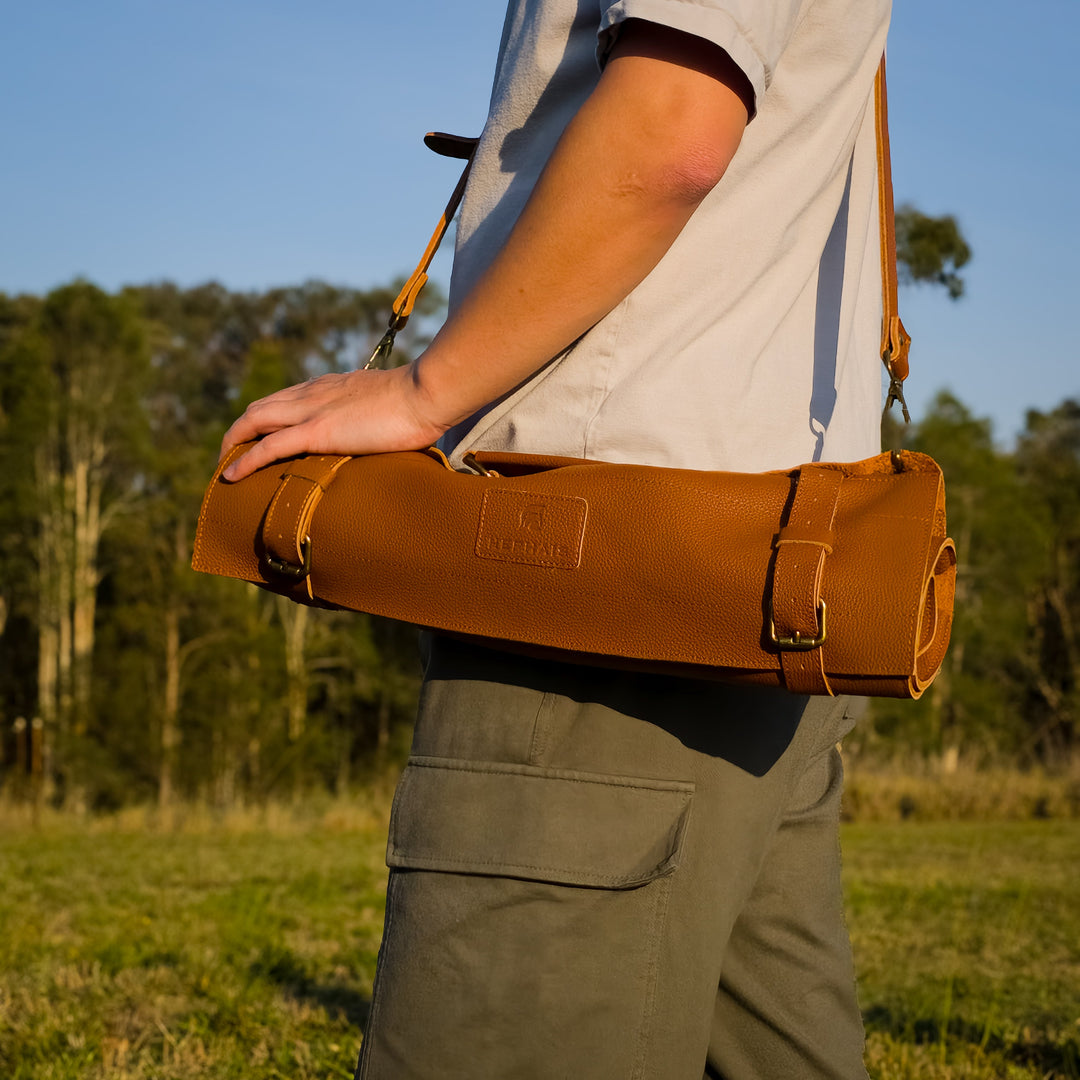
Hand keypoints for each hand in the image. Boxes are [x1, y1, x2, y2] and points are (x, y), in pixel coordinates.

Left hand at [218, 363, 448, 481]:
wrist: (426, 393)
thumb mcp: (392, 406)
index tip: (261, 437)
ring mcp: (312, 411)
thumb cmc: (422, 403)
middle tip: (231, 455)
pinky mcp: (317, 431)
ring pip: (255, 420)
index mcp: (332, 387)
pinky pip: (269, 446)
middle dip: (239, 431)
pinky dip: (245, 460)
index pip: (287, 398)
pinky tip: (230, 476)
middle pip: (260, 407)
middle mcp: (314, 393)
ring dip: (233, 443)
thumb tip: (390, 432)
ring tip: (223, 466)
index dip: (267, 417)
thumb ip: (379, 415)